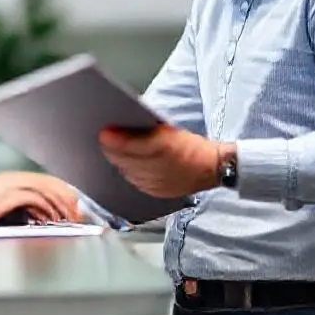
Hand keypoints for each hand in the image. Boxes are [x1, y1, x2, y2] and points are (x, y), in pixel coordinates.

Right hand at [0, 171, 81, 226]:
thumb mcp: (2, 204)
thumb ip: (20, 204)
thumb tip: (42, 214)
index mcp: (12, 178)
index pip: (44, 180)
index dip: (61, 191)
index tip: (73, 203)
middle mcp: (14, 179)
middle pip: (48, 184)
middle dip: (65, 199)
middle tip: (76, 213)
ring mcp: (12, 186)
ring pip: (44, 191)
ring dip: (58, 205)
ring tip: (67, 219)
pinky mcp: (9, 196)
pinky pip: (33, 200)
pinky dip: (45, 210)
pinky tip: (50, 220)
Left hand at [99, 124, 224, 197]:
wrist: (212, 169)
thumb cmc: (193, 146)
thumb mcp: (172, 130)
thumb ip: (149, 127)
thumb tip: (127, 121)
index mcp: (167, 146)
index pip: (135, 144)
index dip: (117, 140)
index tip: (104, 133)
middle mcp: (162, 167)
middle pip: (128, 160)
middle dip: (112, 150)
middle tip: (102, 140)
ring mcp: (159, 183)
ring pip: (129, 172)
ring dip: (118, 161)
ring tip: (109, 151)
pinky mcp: (157, 193)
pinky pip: (135, 182)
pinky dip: (128, 172)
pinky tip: (123, 165)